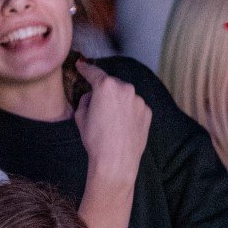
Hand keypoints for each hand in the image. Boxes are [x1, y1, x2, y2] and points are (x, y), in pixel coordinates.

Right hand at [75, 60, 150, 192]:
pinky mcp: (147, 112)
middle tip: (98, 108)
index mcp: (106, 86)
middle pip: (112, 84)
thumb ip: (85, 100)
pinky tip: (122, 127)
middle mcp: (125, 88)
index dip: (85, 68)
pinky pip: (135, 107)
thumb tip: (91, 97)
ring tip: (112, 123)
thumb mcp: (80, 117)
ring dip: (118, 102)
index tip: (81, 65)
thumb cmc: (96, 140)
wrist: (116, 161)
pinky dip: (129, 112)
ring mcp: (139, 100)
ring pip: (125, 95)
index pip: (94, 72)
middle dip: (104, 92)